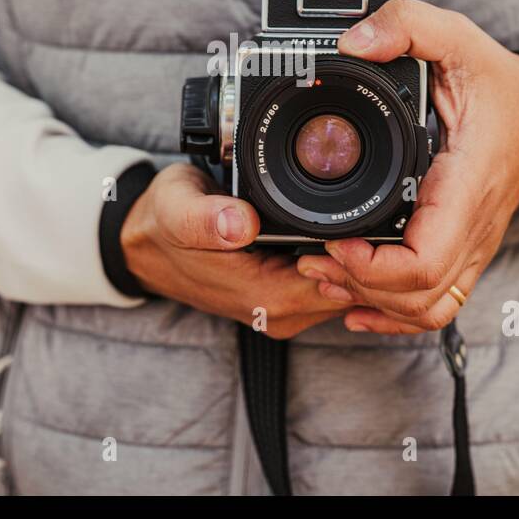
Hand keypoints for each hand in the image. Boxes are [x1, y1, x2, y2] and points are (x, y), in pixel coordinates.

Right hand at [123, 163, 351, 338]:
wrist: (145, 244)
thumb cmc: (163, 222)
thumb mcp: (177, 207)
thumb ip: (205, 218)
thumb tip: (240, 224)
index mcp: (265, 296)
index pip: (344, 287)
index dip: (361, 255)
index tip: (364, 216)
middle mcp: (280, 311)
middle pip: (353, 291)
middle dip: (369, 256)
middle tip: (373, 209)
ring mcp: (282, 308)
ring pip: (346, 289)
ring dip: (358, 259)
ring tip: (357, 214)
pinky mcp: (283, 298)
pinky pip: (330, 284)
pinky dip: (340, 262)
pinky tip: (338, 233)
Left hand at [295, 0, 518, 334]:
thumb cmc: (498, 82)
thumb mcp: (456, 37)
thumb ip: (407, 25)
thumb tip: (354, 41)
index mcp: (467, 185)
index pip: (425, 261)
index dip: (373, 268)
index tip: (334, 242)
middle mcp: (474, 227)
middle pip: (419, 295)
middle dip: (358, 285)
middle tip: (312, 257)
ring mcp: (473, 246)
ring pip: (427, 308)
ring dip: (373, 302)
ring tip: (326, 274)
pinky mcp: (465, 251)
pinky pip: (436, 303)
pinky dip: (394, 313)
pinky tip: (357, 303)